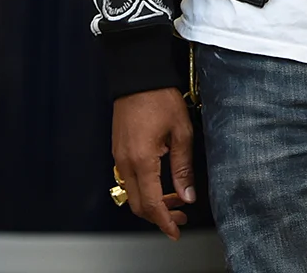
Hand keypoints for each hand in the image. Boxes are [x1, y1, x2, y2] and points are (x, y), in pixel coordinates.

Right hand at [112, 87, 194, 239]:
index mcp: (141, 160)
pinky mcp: (119, 149)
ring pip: (132, 192)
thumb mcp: (181, 131)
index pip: (151, 204)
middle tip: (180, 215)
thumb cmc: (160, 96)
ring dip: (152, 201)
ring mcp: (119, 156)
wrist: (139, 75)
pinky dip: (144, 187)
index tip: (175, 231)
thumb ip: (183, 167)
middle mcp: (126, 162)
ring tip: (175, 198)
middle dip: (159, 215)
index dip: (164, 222)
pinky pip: (129, 178)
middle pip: (138, 204)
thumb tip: (187, 194)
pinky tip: (161, 181)